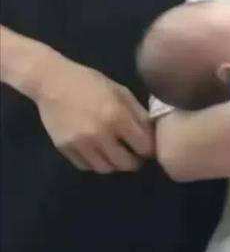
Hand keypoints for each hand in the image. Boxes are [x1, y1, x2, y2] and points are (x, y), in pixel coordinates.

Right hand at [35, 54, 153, 173]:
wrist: (53, 83)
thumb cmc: (91, 82)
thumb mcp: (120, 91)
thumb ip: (138, 113)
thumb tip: (152, 132)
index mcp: (117, 116)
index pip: (143, 146)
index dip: (150, 149)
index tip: (149, 147)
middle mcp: (100, 134)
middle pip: (126, 164)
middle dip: (135, 161)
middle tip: (135, 154)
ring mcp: (81, 144)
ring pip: (106, 169)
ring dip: (115, 164)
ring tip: (117, 153)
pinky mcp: (65, 150)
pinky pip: (86, 167)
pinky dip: (96, 162)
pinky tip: (98, 151)